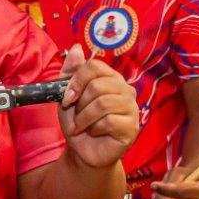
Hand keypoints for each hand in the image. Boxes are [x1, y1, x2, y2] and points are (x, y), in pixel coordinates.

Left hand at [57, 45, 139, 168]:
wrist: (83, 151)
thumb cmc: (78, 122)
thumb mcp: (67, 95)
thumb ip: (71, 72)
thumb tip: (76, 48)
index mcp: (110, 78)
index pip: (95, 66)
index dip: (76, 81)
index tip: (66, 98)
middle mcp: (125, 90)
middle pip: (97, 85)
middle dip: (79, 104)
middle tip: (75, 116)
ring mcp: (131, 108)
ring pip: (102, 103)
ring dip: (84, 118)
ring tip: (81, 126)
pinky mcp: (132, 127)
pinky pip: (109, 121)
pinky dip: (93, 129)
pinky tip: (94, 133)